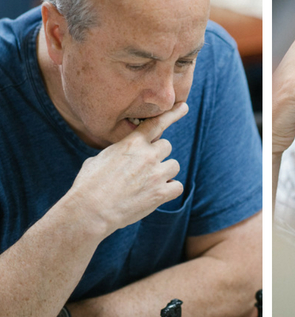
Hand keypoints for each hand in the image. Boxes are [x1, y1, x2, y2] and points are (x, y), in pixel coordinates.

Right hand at [66, 102, 187, 236]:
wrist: (90, 209)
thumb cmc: (88, 185)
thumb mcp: (99, 158)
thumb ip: (118, 152)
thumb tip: (121, 155)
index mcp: (131, 143)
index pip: (156, 123)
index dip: (172, 114)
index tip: (183, 107)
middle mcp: (147, 155)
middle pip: (166, 146)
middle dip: (158, 155)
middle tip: (143, 168)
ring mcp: (156, 173)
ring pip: (174, 165)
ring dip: (165, 172)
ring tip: (147, 183)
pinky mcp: (161, 193)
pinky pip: (177, 186)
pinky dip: (170, 190)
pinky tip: (157, 194)